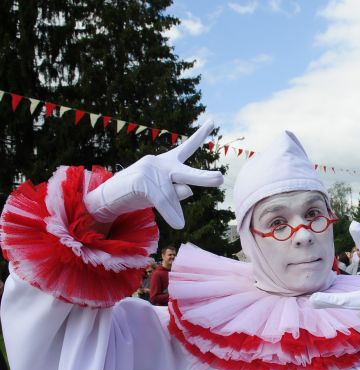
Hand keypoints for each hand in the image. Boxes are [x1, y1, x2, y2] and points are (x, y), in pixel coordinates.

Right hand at [84, 121, 223, 228]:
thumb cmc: (136, 196)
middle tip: (220, 179)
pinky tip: (178, 224)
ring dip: (174, 210)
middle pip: (186, 173)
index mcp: (166, 163)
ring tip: (177, 222)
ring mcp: (149, 170)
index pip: (185, 148)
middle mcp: (160, 163)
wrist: (106, 200)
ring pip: (173, 194)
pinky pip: (162, 201)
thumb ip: (177, 193)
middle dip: (203, 178)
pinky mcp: (140, 180)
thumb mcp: (161, 196)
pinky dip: (170, 214)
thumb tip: (189, 190)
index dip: (199, 136)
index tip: (212, 121)